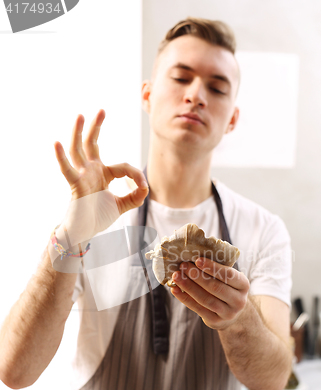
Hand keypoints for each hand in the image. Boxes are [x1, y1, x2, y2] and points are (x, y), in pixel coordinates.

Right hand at [54, 109, 148, 245]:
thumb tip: (146, 188)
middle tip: (101, 110)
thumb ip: (134, 197)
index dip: (136, 176)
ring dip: (78, 133)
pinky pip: (67, 170)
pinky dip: (61, 157)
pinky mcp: (75, 186)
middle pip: (92, 144)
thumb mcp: (121, 206)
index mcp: (103, 174)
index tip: (143, 187)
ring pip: (78, 150)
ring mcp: (82, 176)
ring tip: (80, 115)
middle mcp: (91, 171)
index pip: (123, 167)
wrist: (84, 232)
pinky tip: (57, 143)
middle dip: (96, 127)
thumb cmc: (97, 217)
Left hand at [170, 257, 249, 330]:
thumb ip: (217, 270)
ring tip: (176, 276)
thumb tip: (193, 258)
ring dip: (188, 286)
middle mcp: (239, 301)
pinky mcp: (215, 321)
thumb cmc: (227, 288)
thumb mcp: (229, 279)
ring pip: (205, 299)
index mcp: (243, 285)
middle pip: (215, 287)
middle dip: (197, 276)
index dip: (212, 267)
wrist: (231, 312)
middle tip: (183, 266)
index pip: (228, 275)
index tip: (197, 259)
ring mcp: (228, 313)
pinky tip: (175, 289)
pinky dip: (185, 298)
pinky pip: (198, 309)